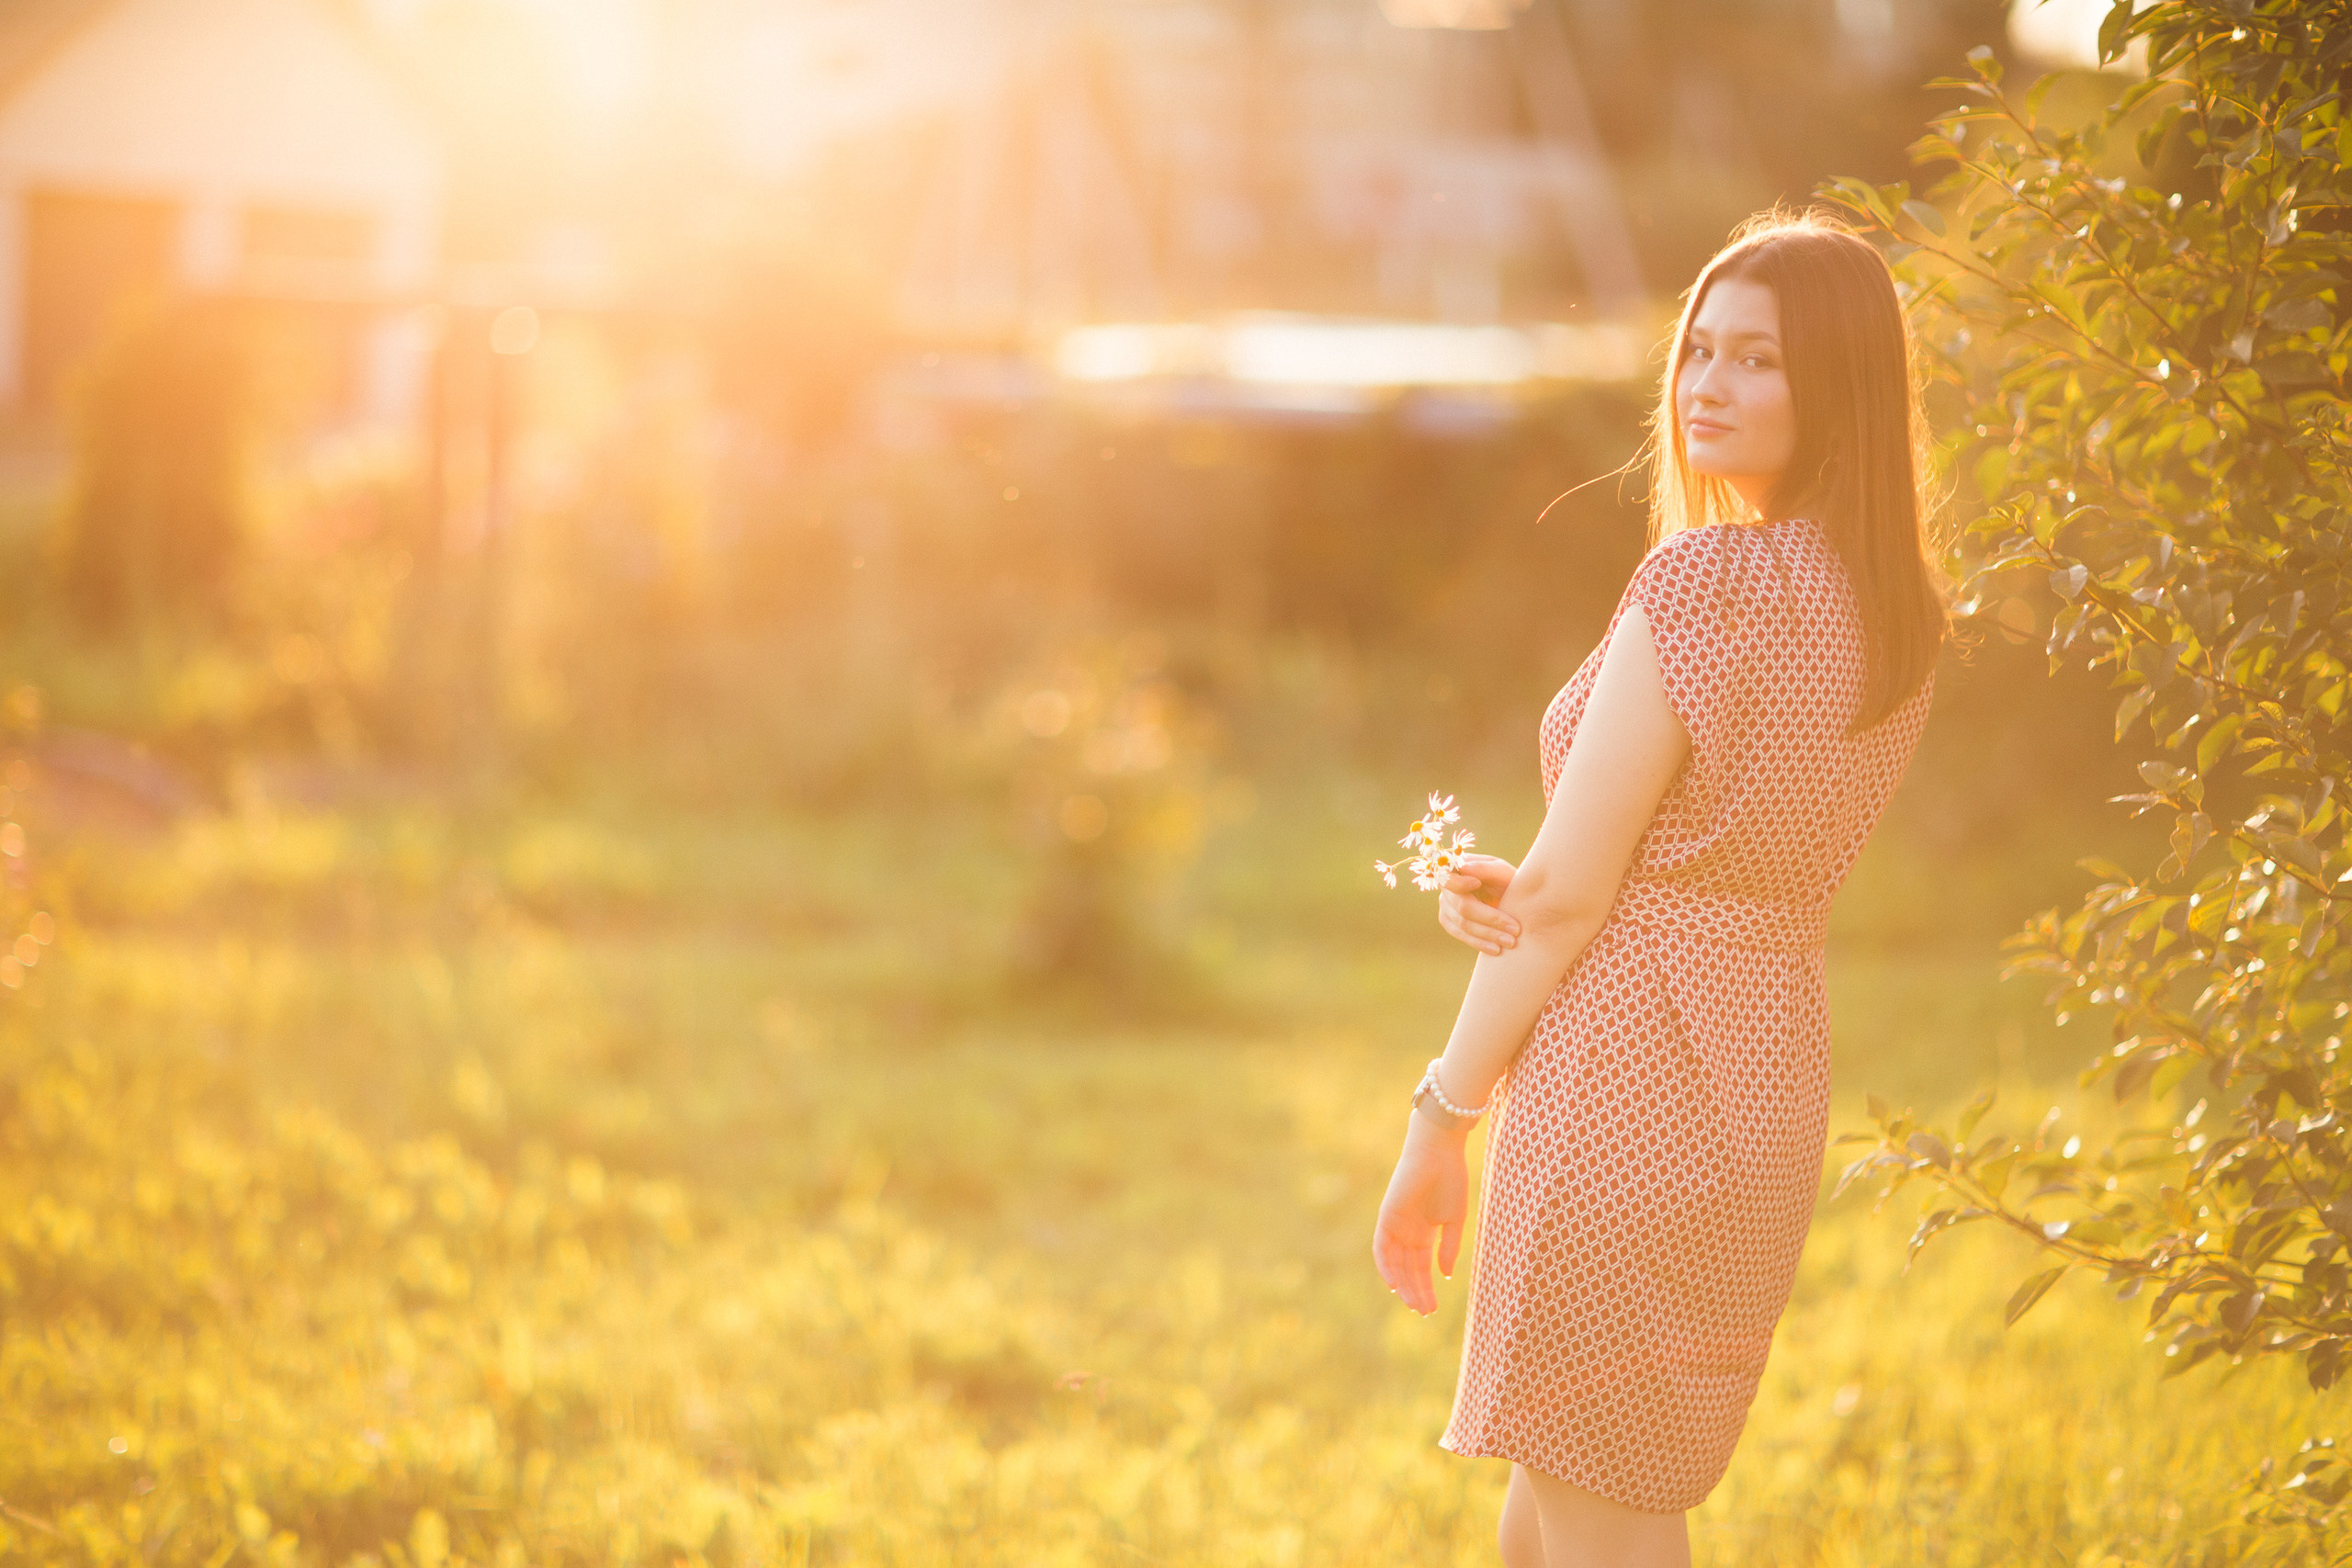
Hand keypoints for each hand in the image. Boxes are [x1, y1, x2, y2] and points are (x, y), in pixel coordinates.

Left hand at [1372, 1108, 1469, 1315]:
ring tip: (1415, 1305)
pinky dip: (1386, 1266)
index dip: (1426, 1287)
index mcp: (1424, 1231)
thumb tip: (1443, 1275)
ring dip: (1403, 1285)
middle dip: (1416, 1291)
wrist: (1439, 1152)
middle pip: (1408, 1269)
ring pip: (1395, 1263)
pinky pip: (1382, 1247)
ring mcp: (1396, 1224)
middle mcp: (1408, 1230)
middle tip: (1425, 1312)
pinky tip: (1395, 1285)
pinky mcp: (1386, 1216)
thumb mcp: (1454, 1220)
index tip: (1433, 1308)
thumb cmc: (1451, 1180)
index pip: (1421, 1266)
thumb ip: (1448, 1248)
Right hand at [1438, 854, 1519, 955]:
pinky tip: (1496, 949)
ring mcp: (1446, 905)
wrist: (1510, 898)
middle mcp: (1447, 887)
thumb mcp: (1501, 871)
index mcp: (1457, 869)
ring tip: (1511, 942)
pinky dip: (1479, 943)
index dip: (1459, 883)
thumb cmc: (1506, 881)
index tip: (1477, 884)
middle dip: (1490, 919)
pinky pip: (1461, 935)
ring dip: (1488, 934)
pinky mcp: (1449, 921)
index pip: (1448, 877)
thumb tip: (1463, 868)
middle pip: (1462, 907)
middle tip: (1515, 929)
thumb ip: (1484, 868)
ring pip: (1463, 924)